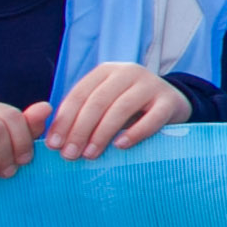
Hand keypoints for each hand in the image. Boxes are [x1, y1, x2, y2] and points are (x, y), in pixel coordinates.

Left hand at [50, 64, 189, 158]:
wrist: (172, 102)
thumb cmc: (130, 108)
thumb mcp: (105, 103)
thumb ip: (84, 115)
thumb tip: (55, 141)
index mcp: (106, 71)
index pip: (79, 94)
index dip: (64, 120)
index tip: (54, 145)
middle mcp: (128, 72)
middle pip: (98, 102)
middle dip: (80, 130)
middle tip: (70, 154)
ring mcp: (151, 84)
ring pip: (121, 108)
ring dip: (102, 134)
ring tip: (90, 155)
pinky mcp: (169, 101)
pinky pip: (152, 118)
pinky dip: (135, 133)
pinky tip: (120, 146)